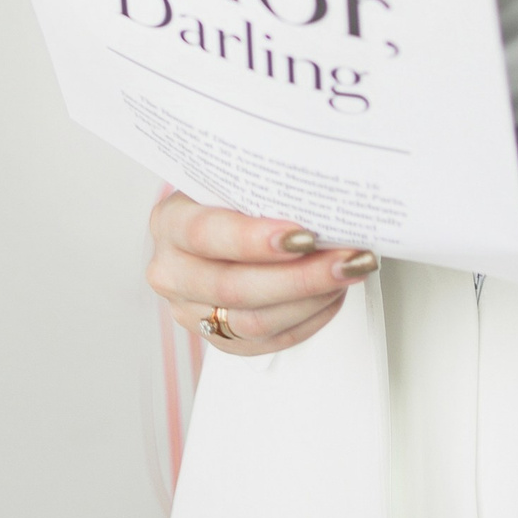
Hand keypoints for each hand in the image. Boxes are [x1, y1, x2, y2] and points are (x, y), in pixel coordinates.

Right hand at [146, 191, 376, 356]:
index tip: (304, 236)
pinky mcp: (218, 335)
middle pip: (233, 287)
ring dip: (311, 300)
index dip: (254, 240)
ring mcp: (191, 309)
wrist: (216, 219)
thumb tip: (320, 179)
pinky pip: (266, 342)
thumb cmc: (230, 194)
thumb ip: (263, 181)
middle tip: (346, 259)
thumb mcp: (234, 175)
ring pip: (253, 322)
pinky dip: (306, 320)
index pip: (206, 234)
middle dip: (300, 277)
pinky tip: (331, 296)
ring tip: (347, 274)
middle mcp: (172, 271)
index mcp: (170, 222)